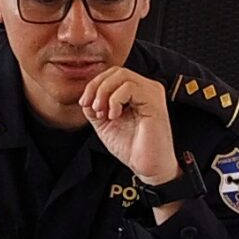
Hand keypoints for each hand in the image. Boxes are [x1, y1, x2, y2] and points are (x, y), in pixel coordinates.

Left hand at [78, 67, 178, 187]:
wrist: (147, 166)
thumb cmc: (132, 147)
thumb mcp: (104, 123)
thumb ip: (95, 107)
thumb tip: (86, 96)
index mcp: (136, 91)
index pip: (112, 74)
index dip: (94, 85)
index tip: (85, 104)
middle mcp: (146, 88)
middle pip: (116, 71)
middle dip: (97, 88)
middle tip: (94, 108)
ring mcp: (152, 92)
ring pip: (121, 75)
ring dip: (104, 94)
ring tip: (103, 113)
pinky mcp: (154, 100)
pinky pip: (129, 87)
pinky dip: (115, 100)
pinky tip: (114, 116)